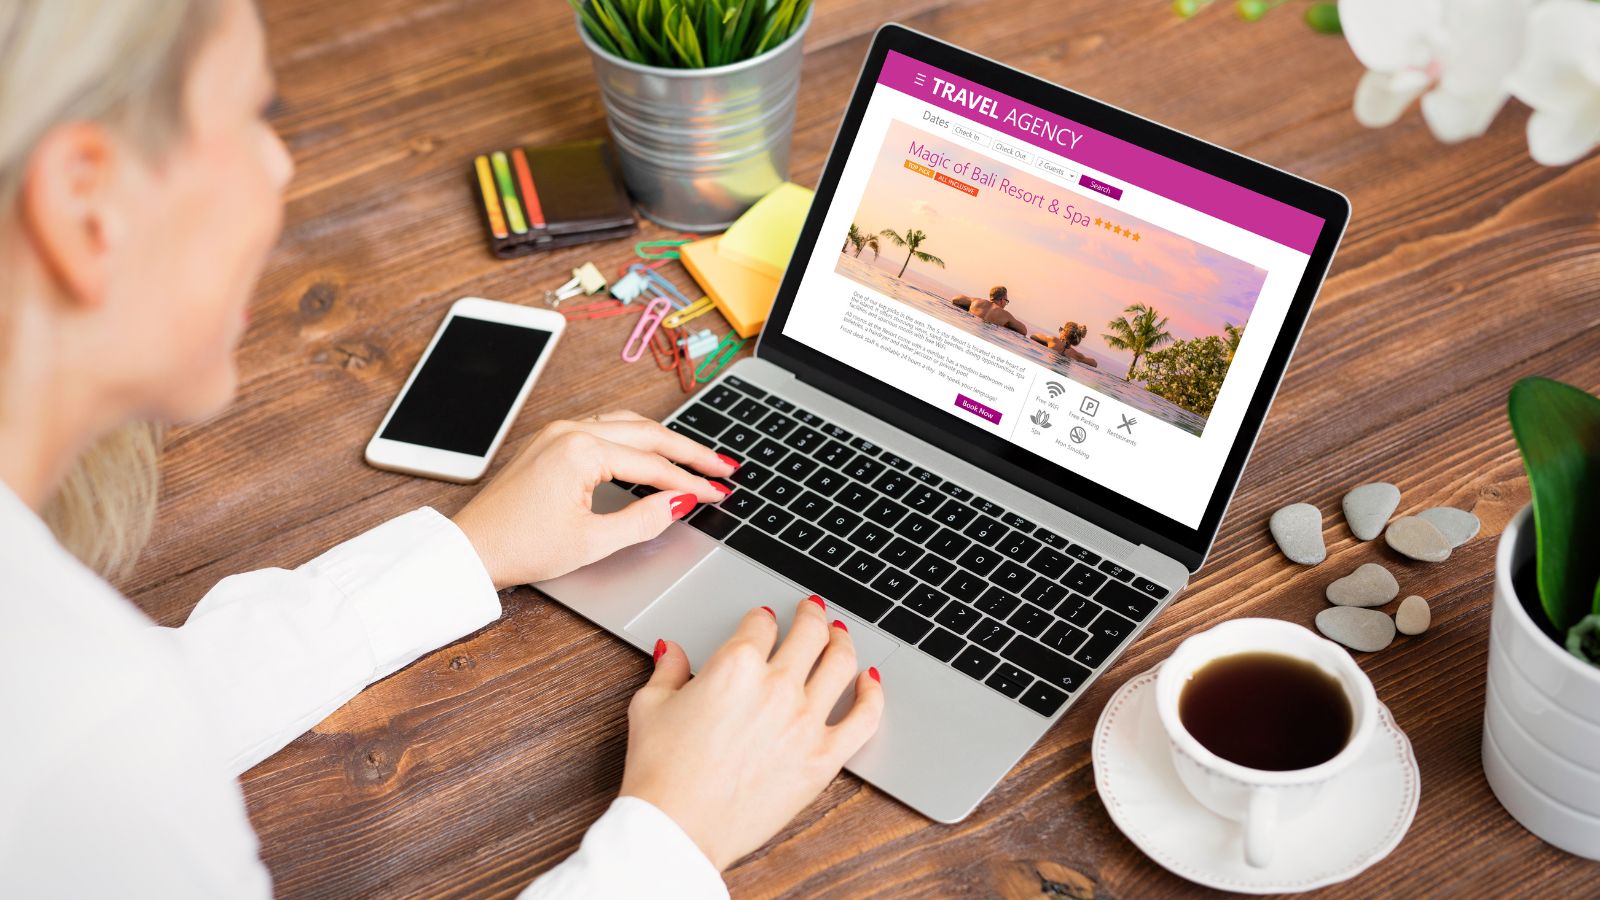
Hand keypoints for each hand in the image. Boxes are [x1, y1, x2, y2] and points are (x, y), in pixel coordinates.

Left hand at [452, 410, 736, 589]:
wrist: (471, 549)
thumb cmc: (521, 547)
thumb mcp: (593, 542)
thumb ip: (644, 518)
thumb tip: (680, 501)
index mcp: (581, 450)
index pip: (653, 464)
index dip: (692, 482)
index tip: (720, 492)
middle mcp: (571, 430)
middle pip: (648, 434)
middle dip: (690, 452)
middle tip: (724, 466)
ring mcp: (559, 431)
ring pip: (628, 425)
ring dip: (665, 441)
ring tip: (697, 458)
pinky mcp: (552, 440)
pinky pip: (606, 428)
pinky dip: (637, 439)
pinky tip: (653, 452)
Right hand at [619, 596, 885, 869]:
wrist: (678, 827)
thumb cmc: (660, 772)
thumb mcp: (650, 707)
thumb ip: (668, 670)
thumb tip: (672, 650)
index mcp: (735, 666)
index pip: (760, 624)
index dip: (762, 616)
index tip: (764, 618)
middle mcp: (776, 686)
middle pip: (808, 633)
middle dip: (811, 615)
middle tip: (812, 610)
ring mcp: (805, 722)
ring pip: (841, 664)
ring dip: (843, 642)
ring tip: (840, 636)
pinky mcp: (823, 758)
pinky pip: (864, 718)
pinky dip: (873, 694)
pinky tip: (870, 682)